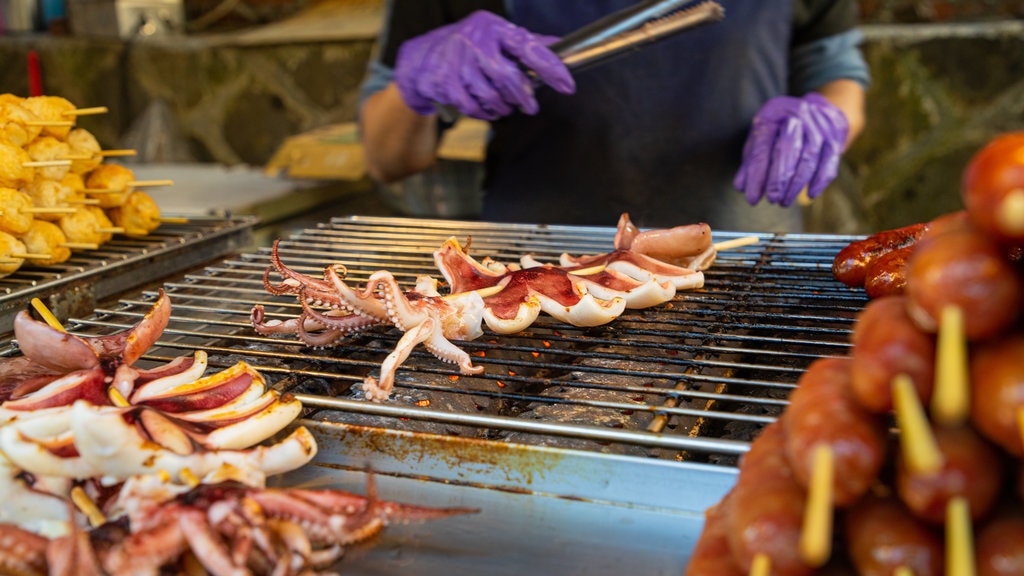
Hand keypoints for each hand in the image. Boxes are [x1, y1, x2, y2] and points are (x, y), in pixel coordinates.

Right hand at [394, 10, 574, 120]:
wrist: (424, 55)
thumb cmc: (468, 44)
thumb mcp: (496, 35)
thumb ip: (526, 43)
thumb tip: (560, 45)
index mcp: (493, 27)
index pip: (528, 46)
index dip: (550, 66)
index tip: (567, 84)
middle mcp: (475, 41)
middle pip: (507, 77)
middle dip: (523, 96)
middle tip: (531, 106)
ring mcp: (457, 63)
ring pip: (490, 95)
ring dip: (504, 107)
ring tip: (506, 106)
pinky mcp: (445, 83)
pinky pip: (473, 107)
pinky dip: (485, 113)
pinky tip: (488, 109)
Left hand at [733, 93, 849, 206]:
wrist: (817, 109)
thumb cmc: (781, 129)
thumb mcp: (762, 137)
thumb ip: (751, 161)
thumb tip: (740, 187)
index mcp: (773, 114)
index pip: (763, 148)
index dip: (756, 176)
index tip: (752, 198)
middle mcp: (797, 114)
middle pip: (789, 149)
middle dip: (779, 179)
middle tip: (772, 199)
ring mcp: (819, 125)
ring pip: (810, 157)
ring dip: (797, 184)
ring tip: (784, 201)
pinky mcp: (835, 136)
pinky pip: (829, 161)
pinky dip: (819, 180)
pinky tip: (809, 194)